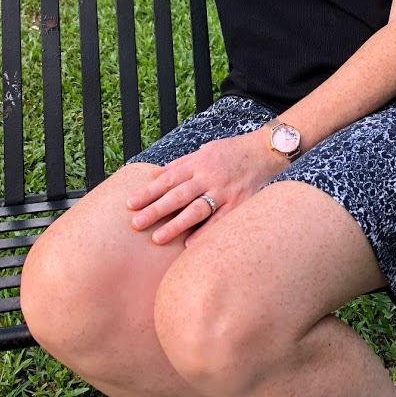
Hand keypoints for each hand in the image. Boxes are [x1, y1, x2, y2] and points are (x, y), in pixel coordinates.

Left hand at [126, 129, 288, 245]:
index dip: (148, 191)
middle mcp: (210, 176)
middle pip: (178, 195)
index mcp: (199, 163)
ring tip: (156, 238)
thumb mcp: (205, 151)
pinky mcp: (239, 203)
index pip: (168, 178)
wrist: (265, 151)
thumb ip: (181, 164)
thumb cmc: (231, 152)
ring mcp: (225, 191)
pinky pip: (220, 220)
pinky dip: (205, 233)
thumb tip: (155, 176)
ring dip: (175, 225)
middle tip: (135, 223)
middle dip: (155, 209)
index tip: (130, 203)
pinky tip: (190, 245)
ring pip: (196, 209)